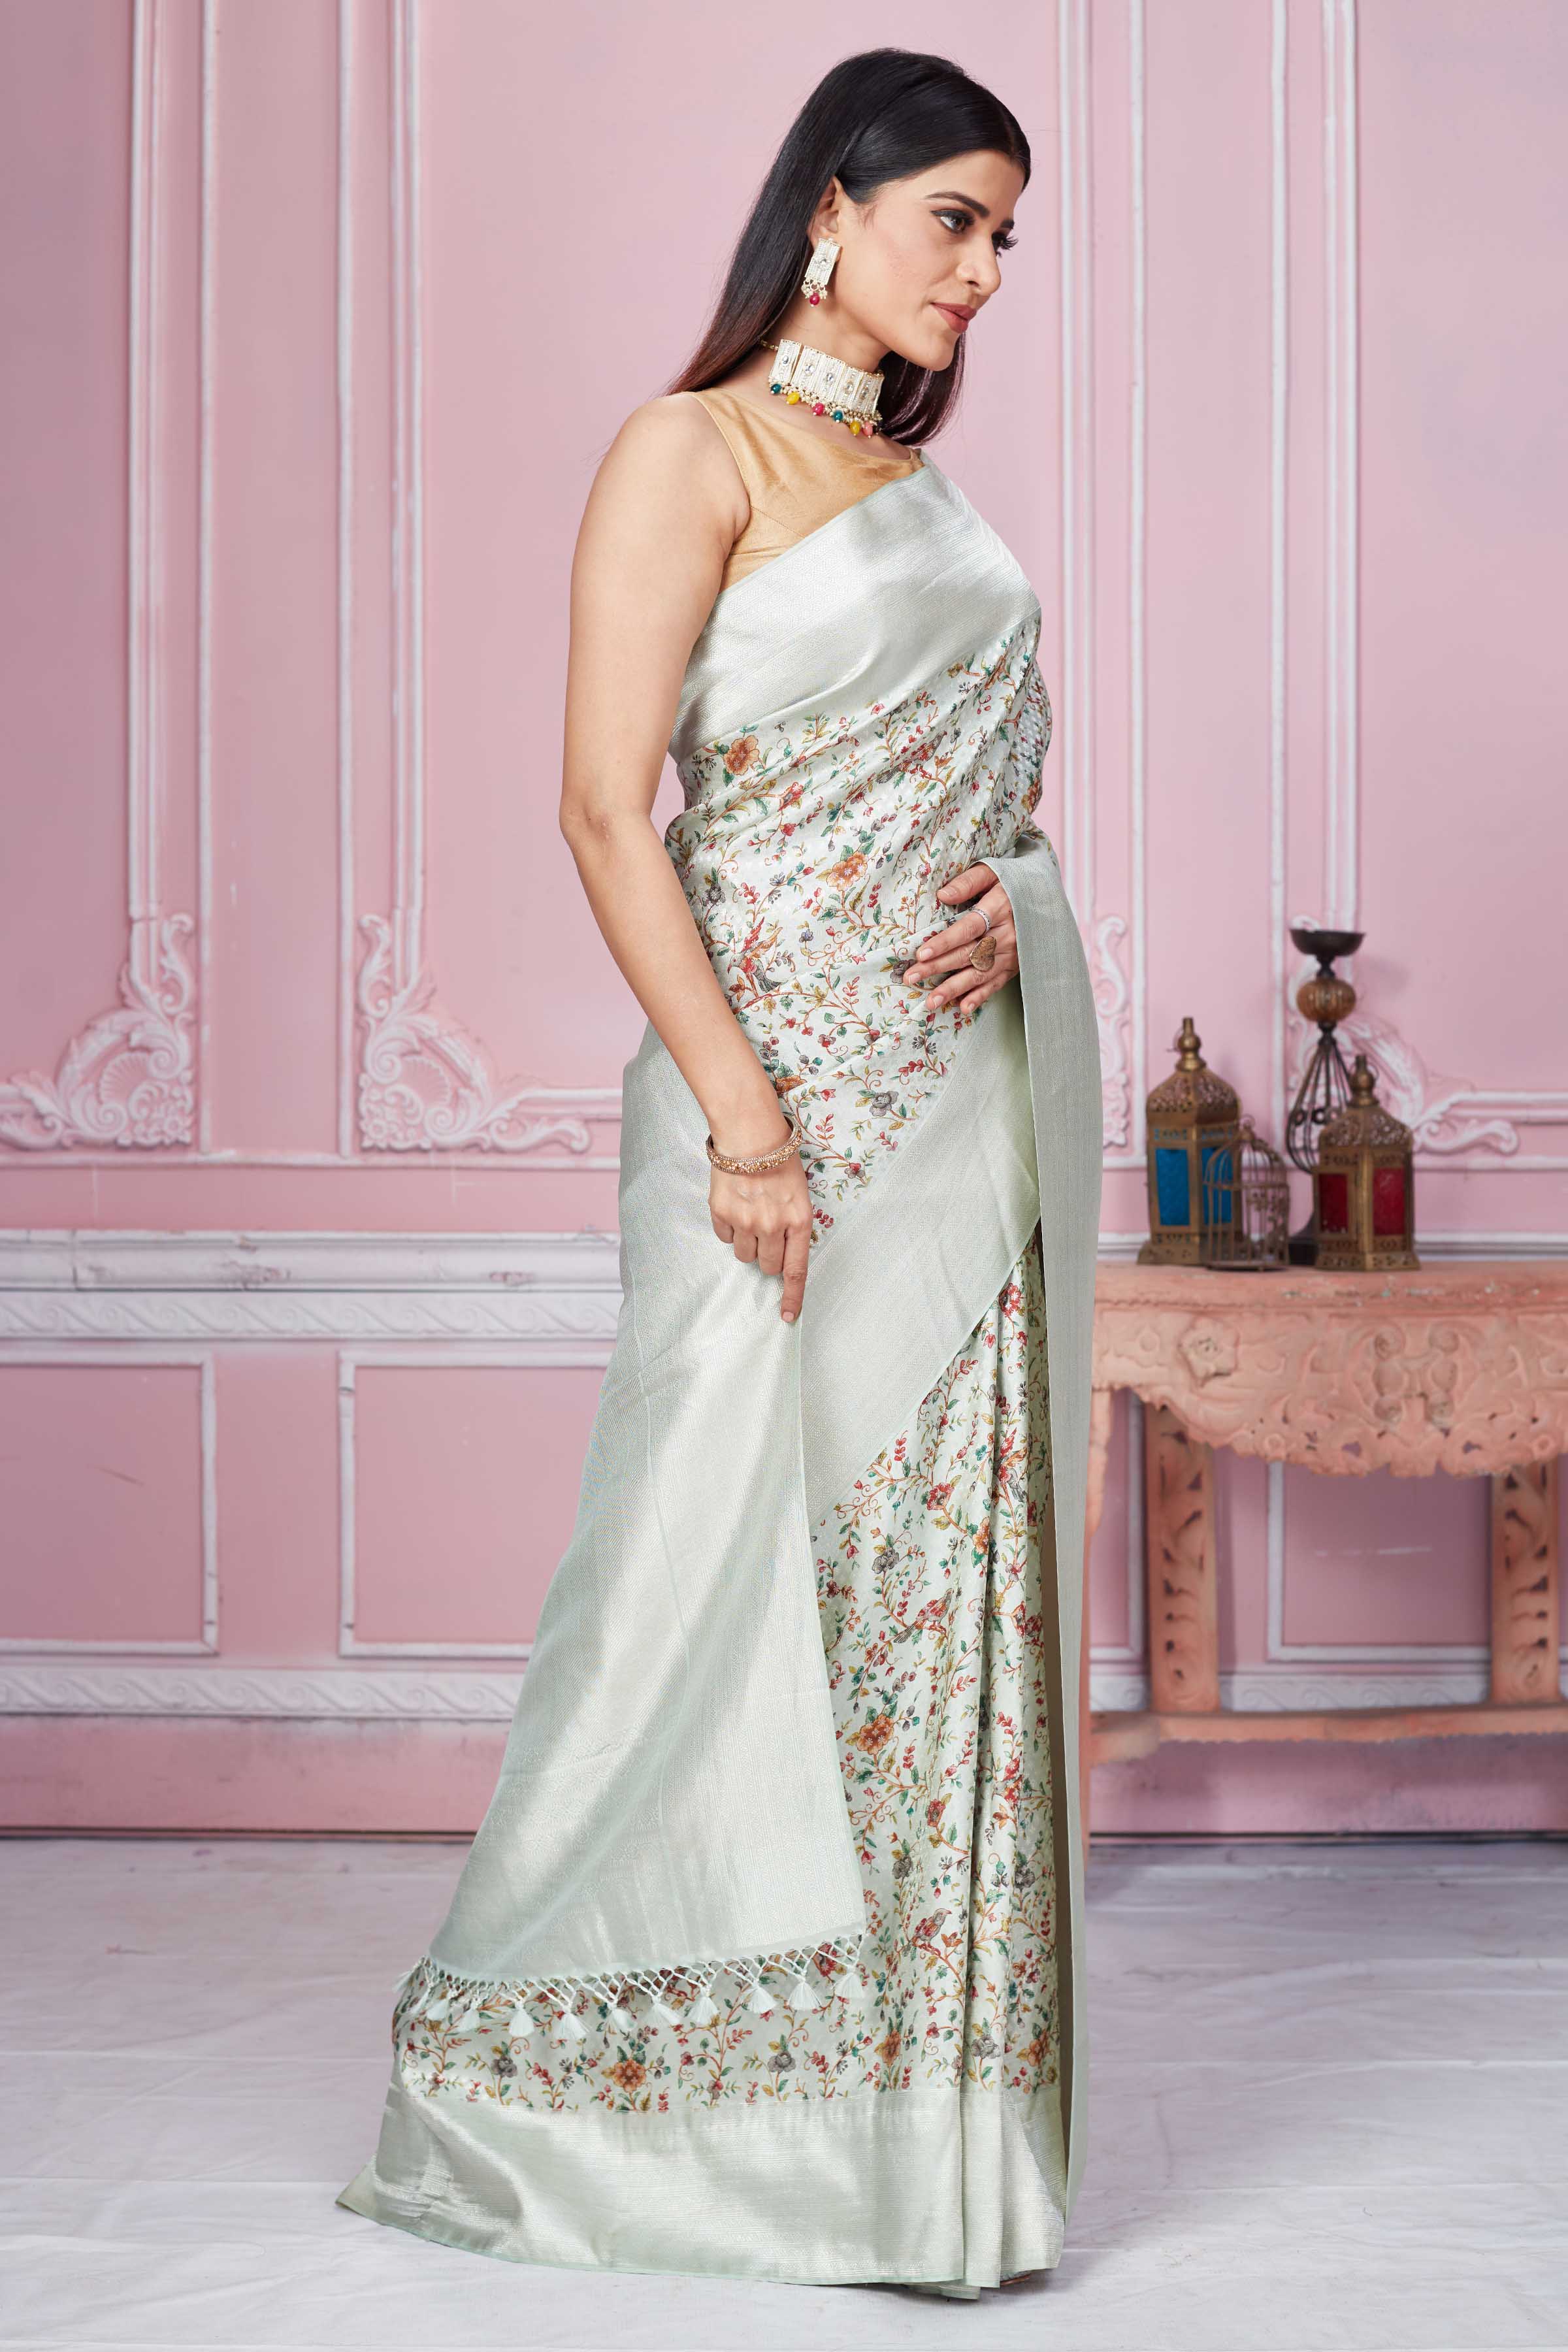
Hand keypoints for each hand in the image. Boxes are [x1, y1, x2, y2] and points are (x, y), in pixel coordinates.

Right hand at [708, 1117, 812, 1323]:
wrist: (749, 1134)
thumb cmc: (779, 1161)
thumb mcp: (799, 1194)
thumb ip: (794, 1225)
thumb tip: (783, 1253)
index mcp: (799, 1221)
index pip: (796, 1270)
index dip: (792, 1297)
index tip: (788, 1318)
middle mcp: (773, 1226)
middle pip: (768, 1266)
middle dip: (768, 1257)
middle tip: (766, 1232)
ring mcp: (746, 1222)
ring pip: (745, 1255)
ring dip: (748, 1243)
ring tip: (750, 1214)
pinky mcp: (722, 1214)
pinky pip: (724, 1238)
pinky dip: (729, 1229)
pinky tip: (734, 1206)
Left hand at [903, 862, 1018, 1012]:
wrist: (1045, 896)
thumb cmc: (1011, 882)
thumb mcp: (992, 872)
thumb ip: (968, 882)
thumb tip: (942, 895)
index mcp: (1000, 908)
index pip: (968, 928)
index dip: (945, 942)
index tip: (922, 953)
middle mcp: (1008, 934)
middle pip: (969, 953)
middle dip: (939, 967)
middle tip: (912, 977)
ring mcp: (1013, 953)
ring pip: (980, 973)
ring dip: (955, 989)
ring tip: (932, 1001)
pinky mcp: (1016, 966)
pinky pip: (997, 983)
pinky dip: (980, 997)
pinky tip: (963, 1007)